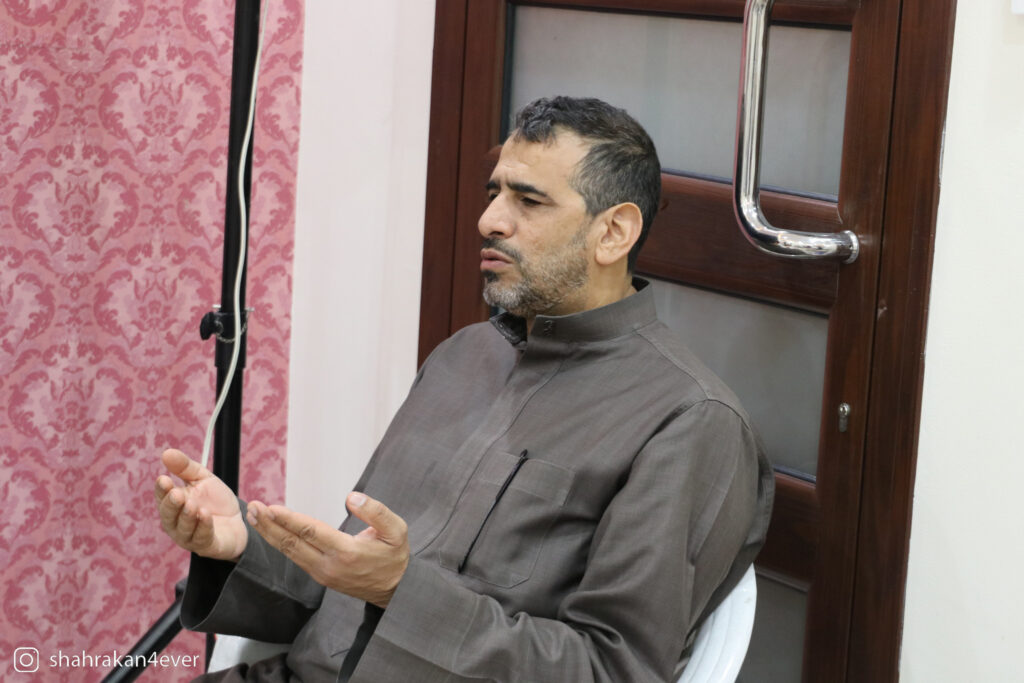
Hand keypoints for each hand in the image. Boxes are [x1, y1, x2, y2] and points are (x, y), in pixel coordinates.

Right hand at [154, 449, 247, 560]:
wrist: (238, 520)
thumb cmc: (215, 500)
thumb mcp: (202, 479)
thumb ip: (185, 467)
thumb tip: (166, 453)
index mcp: (172, 504)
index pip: (162, 497)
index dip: (162, 489)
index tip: (164, 479)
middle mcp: (176, 523)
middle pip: (169, 515)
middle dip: (172, 504)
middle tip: (177, 494)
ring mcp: (188, 537)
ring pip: (183, 529)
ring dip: (188, 517)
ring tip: (193, 505)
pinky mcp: (205, 546)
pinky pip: (201, 538)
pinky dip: (203, 527)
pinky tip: (206, 515)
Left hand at [246, 493, 409, 607]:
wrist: (395, 590)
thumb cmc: (395, 556)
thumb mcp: (397, 530)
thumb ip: (376, 512)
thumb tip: (352, 497)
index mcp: (347, 552)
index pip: (311, 532)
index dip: (289, 519)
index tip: (271, 507)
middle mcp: (329, 565)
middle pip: (292, 543)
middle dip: (270, 524)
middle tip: (252, 507)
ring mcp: (322, 573)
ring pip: (290, 552)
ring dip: (270, 533)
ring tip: (254, 516)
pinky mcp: (320, 576)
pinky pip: (296, 557)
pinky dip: (280, 542)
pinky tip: (271, 531)